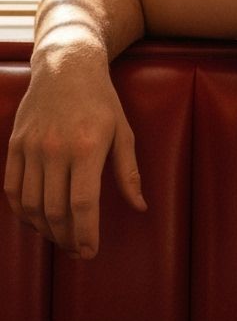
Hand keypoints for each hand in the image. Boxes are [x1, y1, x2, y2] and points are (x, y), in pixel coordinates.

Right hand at [4, 63, 144, 258]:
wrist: (66, 68)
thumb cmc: (102, 101)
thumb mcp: (124, 132)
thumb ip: (129, 173)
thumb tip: (140, 207)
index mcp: (87, 148)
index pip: (83, 203)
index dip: (86, 233)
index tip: (90, 252)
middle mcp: (55, 150)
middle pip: (55, 209)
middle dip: (67, 237)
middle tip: (77, 251)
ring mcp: (31, 148)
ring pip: (31, 204)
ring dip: (44, 229)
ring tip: (60, 239)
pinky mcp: (15, 145)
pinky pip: (12, 188)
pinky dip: (21, 211)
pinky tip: (35, 221)